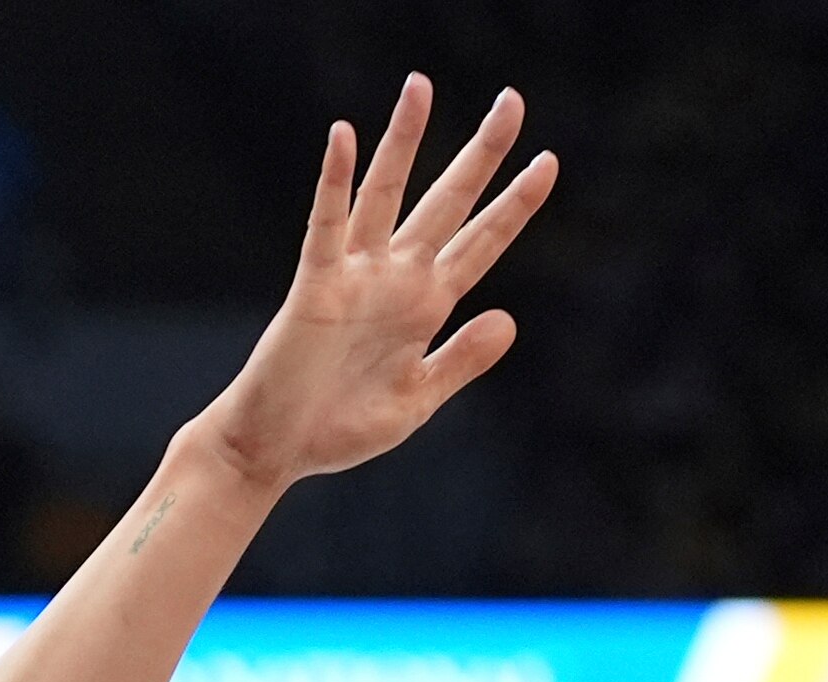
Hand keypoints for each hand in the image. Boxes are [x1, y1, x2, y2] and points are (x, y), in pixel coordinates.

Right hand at [197, 77, 557, 490]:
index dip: (516, 204)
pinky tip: (344, 138)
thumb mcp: (418, 399)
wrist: (278, 449)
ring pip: (385, 193)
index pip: (482, 242)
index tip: (549, 161)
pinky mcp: (316, 286)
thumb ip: (461, 360)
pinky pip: (327, 226)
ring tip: (422, 87)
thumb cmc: (341, 427)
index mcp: (426, 306)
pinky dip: (334, 182)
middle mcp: (396, 278)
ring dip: (404, 141)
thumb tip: (508, 319)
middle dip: (481, 154)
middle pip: (448, 201)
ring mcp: (356, 276)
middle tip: (512, 100)